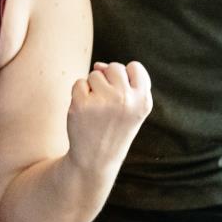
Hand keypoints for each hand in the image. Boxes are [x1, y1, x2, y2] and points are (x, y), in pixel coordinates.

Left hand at [65, 62, 152, 176]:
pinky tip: (85, 111)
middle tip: (108, 103)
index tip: (123, 93)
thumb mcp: (131, 107)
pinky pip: (79, 83)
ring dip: (93, 87)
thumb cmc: (115, 127)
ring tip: (98, 108)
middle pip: (114, 67)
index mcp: (143, 100)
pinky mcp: (81, 104)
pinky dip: (79, 93)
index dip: (126, 76)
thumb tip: (98, 65)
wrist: (96, 156)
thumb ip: (122, 82)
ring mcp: (103, 101)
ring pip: (94, 74)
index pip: (135, 67)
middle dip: (108, 79)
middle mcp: (125, 99)